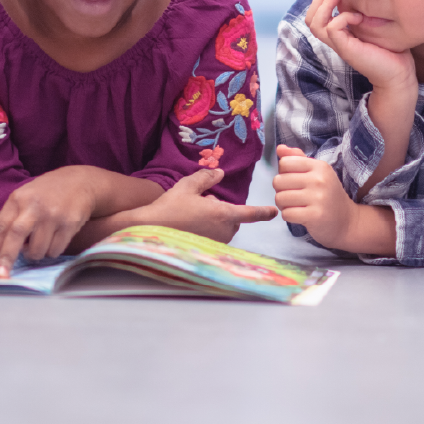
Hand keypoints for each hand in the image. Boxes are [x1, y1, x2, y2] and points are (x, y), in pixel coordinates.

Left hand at [0, 169, 97, 275]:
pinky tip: (53, 239)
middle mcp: (34, 206)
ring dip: (35, 254)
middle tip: (1, 276)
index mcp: (18, 199)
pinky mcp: (69, 223)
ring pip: (37, 249)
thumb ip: (1, 222)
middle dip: (7, 258)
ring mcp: (53, 215)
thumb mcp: (21, 200)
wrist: (80, 182)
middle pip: (16, 236)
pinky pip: (55, 250)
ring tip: (38, 243)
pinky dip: (51, 251)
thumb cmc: (45, 193)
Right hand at [140, 168, 277, 243]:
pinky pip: (213, 238)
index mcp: (222, 215)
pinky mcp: (204, 250)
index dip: (263, 212)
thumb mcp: (187, 186)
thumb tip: (219, 173)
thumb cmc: (169, 208)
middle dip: (224, 211)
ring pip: (222, 229)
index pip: (249, 214)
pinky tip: (189, 225)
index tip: (274, 212)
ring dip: (215, 221)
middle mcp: (222, 231)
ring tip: (193, 213)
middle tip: (203, 202)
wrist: (149, 230)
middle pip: (233, 220)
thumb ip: (206, 178)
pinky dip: (207, 230)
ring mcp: (214, 243)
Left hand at [272, 145, 356, 246]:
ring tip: (295, 206)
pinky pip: (286, 214)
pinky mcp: (315, 216)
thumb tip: (279, 148)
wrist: (346, 220)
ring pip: (280, 198)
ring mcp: (318, 198)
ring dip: (283, 205)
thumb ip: (297, 159)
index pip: (284, 163)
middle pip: (278, 181)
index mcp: (319, 166)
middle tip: (292, 196)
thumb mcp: (317, 173)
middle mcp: (319, 179)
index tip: (293, 182)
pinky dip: (289, 216)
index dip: (283, 174)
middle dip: (280, 191)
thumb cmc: (327, 194)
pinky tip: (299, 216)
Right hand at [305, 0, 415, 92]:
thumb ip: (363, 12)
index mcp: (339, 34)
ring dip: (326, 5)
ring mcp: (339, 45)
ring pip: (315, 24)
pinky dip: (343, 17)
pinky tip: (359, 17)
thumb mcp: (373, 25)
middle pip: (309, 19)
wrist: (399, 73)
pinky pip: (332, 28)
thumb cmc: (391, 49)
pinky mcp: (346, 50)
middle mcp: (335, 40)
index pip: (314, 16)